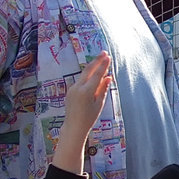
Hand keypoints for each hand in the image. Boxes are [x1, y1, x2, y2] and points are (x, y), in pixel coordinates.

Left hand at [53, 53, 110, 173]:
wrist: (74, 126)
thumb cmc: (89, 118)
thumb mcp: (99, 104)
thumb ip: (103, 89)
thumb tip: (108, 77)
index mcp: (86, 92)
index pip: (97, 75)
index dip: (103, 65)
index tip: (108, 57)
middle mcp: (78, 88)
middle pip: (88, 70)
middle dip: (96, 60)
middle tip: (104, 52)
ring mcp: (72, 89)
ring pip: (84, 75)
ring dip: (92, 67)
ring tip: (100, 60)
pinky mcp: (70, 90)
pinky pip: (80, 81)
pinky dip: (87, 76)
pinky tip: (93, 73)